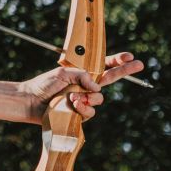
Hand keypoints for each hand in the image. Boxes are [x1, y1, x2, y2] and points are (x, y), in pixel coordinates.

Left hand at [20, 52, 144, 122]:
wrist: (30, 101)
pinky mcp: (79, 114)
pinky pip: (90, 112)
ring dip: (89, 97)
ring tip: (72, 97)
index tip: (129, 57)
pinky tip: (72, 106)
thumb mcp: (62, 72)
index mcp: (82, 73)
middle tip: (140, 64)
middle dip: (125, 71)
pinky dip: (83, 108)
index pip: (103, 65)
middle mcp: (85, 86)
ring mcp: (83, 100)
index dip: (116, 61)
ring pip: (99, 99)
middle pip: (111, 78)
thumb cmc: (44, 84)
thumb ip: (82, 75)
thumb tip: (97, 89)